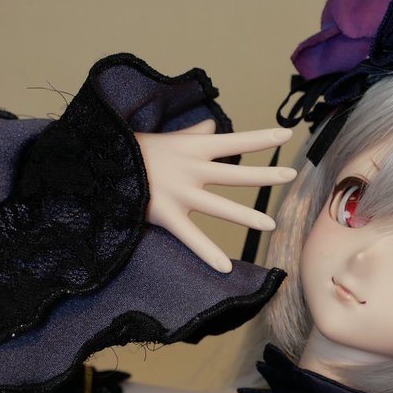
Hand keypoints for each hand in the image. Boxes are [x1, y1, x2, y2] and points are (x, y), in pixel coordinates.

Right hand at [138, 121, 295, 271]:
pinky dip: (207, 252)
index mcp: (193, 149)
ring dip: (246, 216)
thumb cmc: (137, 151)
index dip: (261, 139)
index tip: (286, 134)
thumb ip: (193, 135)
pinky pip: (190, 236)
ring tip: (271, 225)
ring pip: (219, 206)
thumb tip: (211, 124)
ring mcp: (180, 193)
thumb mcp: (168, 139)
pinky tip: (225, 267)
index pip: (234, 141)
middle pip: (235, 173)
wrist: (101, 164)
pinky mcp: (166, 215)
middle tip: (291, 175)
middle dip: (264, 175)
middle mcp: (191, 169)